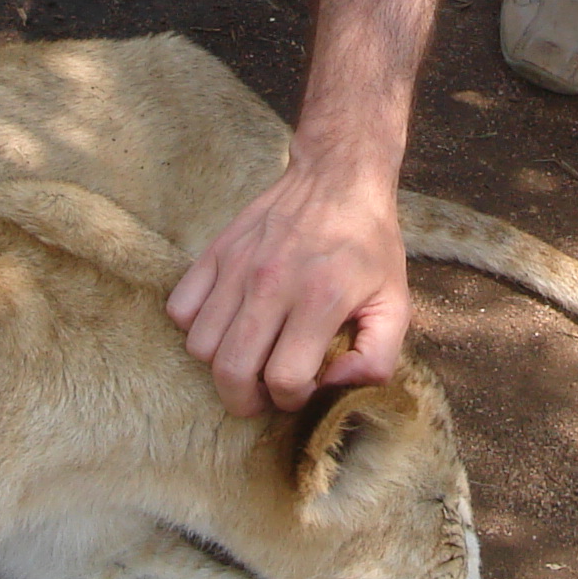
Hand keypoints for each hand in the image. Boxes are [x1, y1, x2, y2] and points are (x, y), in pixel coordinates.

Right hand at [166, 160, 413, 414]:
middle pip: (231, 372)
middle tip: (265, 393)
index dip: (293, 400)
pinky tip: (228, 324)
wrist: (338, 178)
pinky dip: (197, 327)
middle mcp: (271, 284)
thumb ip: (377, 359)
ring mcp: (237, 266)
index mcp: (320, 300)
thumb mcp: (395, 303)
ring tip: (248, 357)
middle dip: (247, 400)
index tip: (304, 389)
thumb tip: (334, 388)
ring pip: (200, 346)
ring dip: (221, 364)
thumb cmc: (368, 246)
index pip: (284, 380)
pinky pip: (181, 308)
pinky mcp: (216, 251)